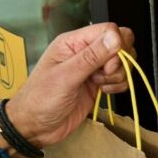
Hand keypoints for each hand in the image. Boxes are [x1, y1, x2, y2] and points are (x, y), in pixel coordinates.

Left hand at [4, 23, 134, 148]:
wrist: (35, 127)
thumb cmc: (39, 100)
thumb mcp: (65, 77)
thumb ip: (91, 57)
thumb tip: (115, 38)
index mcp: (73, 43)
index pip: (108, 30)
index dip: (116, 45)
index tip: (109, 65)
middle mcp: (84, 52)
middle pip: (119, 43)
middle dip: (120, 61)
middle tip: (104, 75)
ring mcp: (92, 69)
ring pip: (122, 62)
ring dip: (118, 75)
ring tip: (99, 85)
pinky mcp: (97, 85)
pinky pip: (119, 78)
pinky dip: (117, 85)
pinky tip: (103, 92)